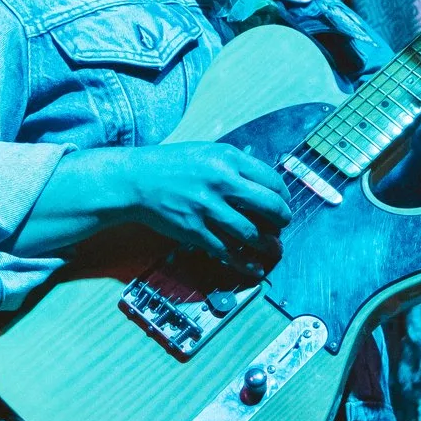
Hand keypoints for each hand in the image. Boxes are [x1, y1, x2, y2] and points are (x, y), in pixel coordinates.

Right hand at [15, 142, 292, 265]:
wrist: (135, 180)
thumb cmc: (172, 165)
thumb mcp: (207, 152)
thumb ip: (235, 165)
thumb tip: (265, 183)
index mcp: (228, 158)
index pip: (272, 179)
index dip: (284, 195)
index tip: (284, 203)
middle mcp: (221, 181)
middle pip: (269, 206)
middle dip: (283, 220)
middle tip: (284, 225)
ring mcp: (207, 207)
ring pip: (251, 233)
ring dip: (267, 244)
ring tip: (273, 248)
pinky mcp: (194, 229)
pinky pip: (226, 251)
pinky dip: (243, 262)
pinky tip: (253, 268)